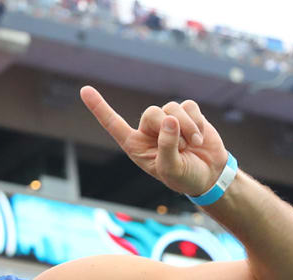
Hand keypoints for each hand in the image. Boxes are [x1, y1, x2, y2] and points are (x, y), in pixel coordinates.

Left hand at [80, 86, 228, 196]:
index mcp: (135, 145)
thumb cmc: (184, 177)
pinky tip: (200, 137)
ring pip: (172, 108)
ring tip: (192, 145)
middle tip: (182, 147)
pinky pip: (189, 106)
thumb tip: (169, 119)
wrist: (209, 175)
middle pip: (151, 113)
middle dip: (168, 127)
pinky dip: (197, 121)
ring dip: (186, 127)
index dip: (99, 107)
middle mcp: (148, 131)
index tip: (84, 90)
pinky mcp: (187, 114)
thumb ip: (167, 147)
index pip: (113, 124)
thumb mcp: (171, 169)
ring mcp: (167, 121)